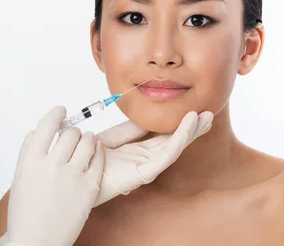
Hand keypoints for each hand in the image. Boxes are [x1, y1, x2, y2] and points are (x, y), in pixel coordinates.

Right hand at [5, 106, 103, 245]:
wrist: (36, 242)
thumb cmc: (26, 214)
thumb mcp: (20, 179)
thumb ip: (30, 153)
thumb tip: (39, 131)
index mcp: (30, 162)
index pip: (46, 125)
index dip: (56, 114)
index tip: (61, 111)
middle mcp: (51, 166)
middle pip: (70, 133)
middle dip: (73, 131)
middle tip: (73, 135)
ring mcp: (72, 176)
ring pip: (87, 141)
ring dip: (88, 138)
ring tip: (87, 140)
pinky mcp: (89, 187)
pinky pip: (99, 159)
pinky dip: (98, 152)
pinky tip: (96, 152)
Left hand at [93, 111, 212, 205]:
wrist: (74, 170)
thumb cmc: (89, 157)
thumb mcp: (114, 136)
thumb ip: (132, 128)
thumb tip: (151, 117)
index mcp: (140, 150)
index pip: (166, 135)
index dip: (181, 124)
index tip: (195, 111)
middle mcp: (146, 160)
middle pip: (176, 142)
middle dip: (193, 129)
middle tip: (210, 114)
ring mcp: (147, 167)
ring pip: (175, 147)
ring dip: (191, 132)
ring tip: (205, 117)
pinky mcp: (144, 173)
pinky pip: (166, 154)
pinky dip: (179, 137)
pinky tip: (188, 124)